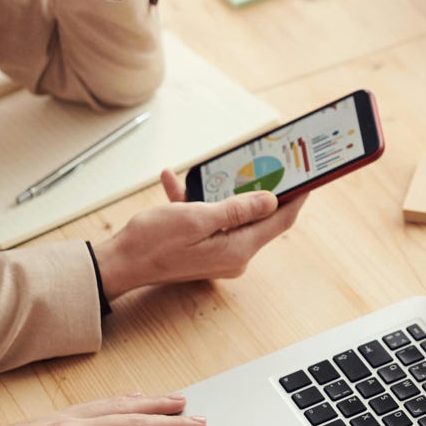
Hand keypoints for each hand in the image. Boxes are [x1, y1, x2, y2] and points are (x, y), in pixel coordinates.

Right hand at [92, 169, 305, 301]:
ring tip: (213, 168)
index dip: (297, 196)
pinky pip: (209, 219)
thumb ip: (238, 209)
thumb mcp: (198, 218)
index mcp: (238, 248)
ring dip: (222, 191)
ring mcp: (219, 253)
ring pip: (233, 214)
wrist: (116, 264)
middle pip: (260, 216)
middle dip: (260, 187)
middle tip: (265, 161)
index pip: (281, 219)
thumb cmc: (152, 243)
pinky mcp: (203, 248)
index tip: (309, 176)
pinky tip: (176, 181)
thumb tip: (273, 200)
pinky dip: (197, 200)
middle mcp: (234, 255)